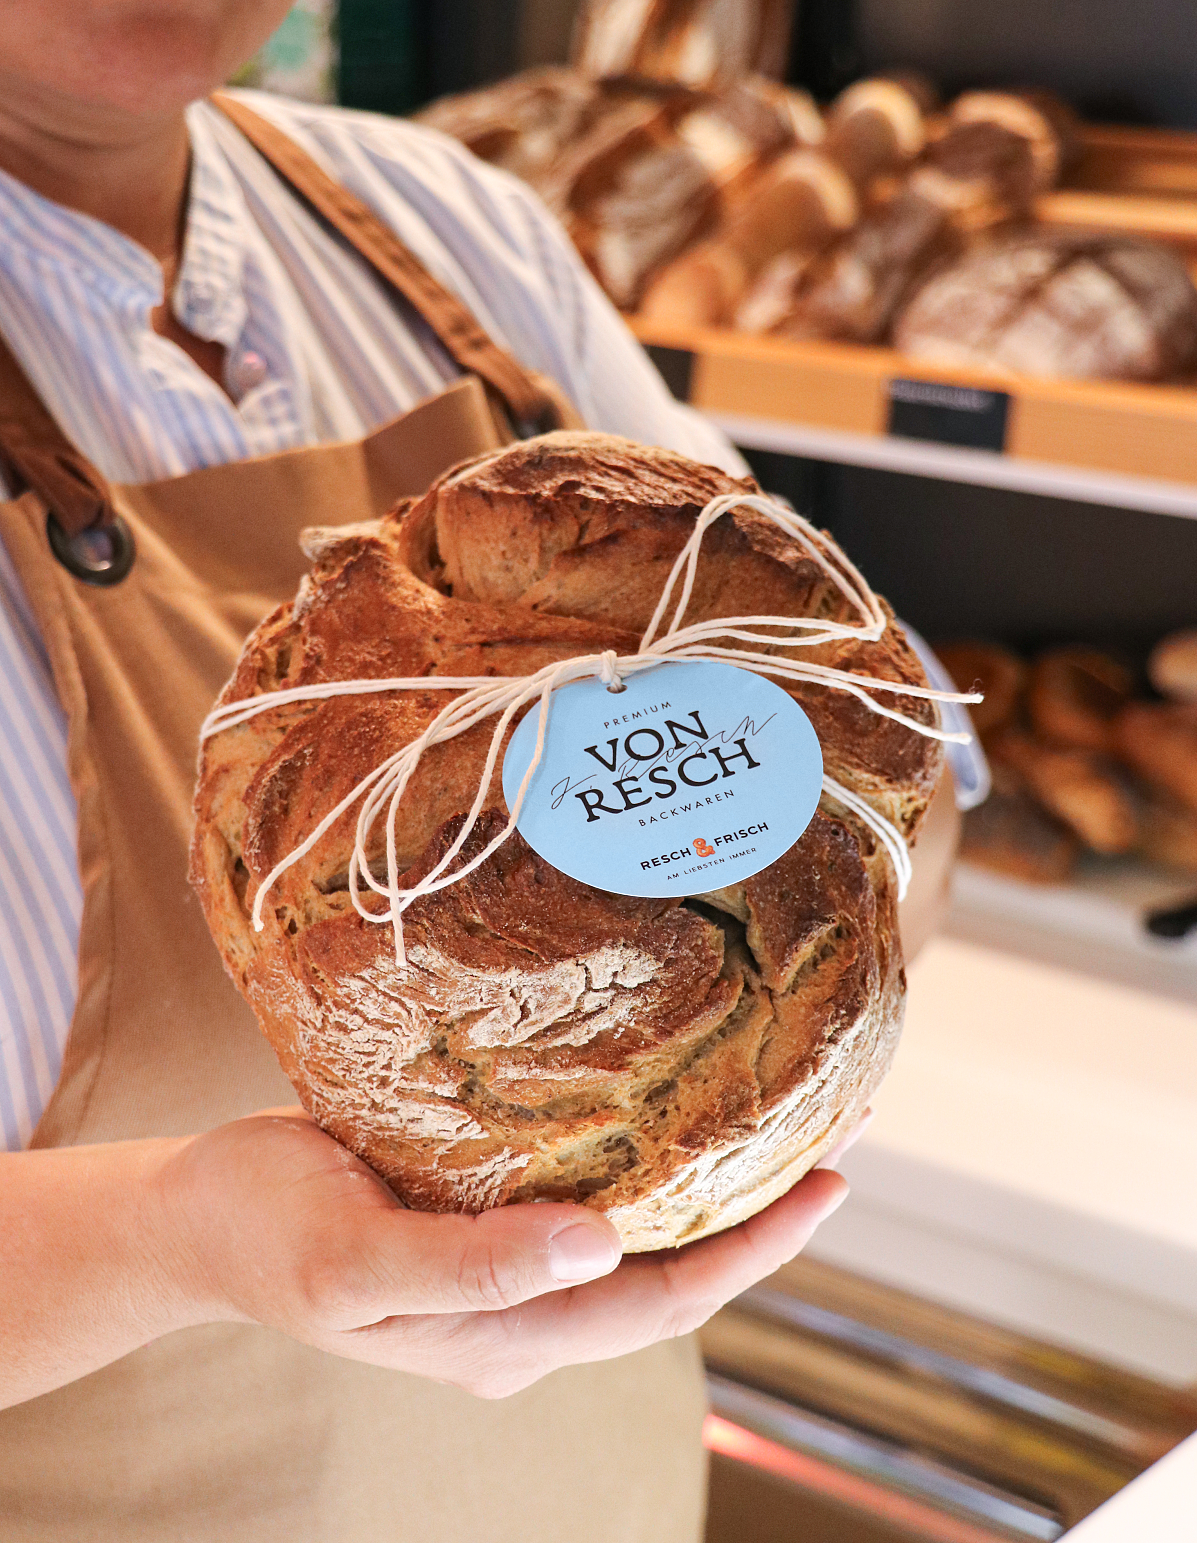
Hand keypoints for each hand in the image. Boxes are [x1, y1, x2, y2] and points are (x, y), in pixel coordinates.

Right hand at [158, 1109, 850, 1397]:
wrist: (194, 1216)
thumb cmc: (262, 1229)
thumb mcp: (351, 1259)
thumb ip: (469, 1270)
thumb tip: (602, 1247)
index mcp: (502, 1338)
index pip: (660, 1305)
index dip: (752, 1253)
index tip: (829, 1185)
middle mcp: (524, 1313)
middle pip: (670, 1273)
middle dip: (761, 1216)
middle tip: (838, 1132)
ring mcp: (508, 1269)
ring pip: (641, 1237)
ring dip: (715, 1184)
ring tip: (782, 1113)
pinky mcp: (486, 1219)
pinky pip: (594, 1197)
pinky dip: (652, 1160)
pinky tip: (677, 1107)